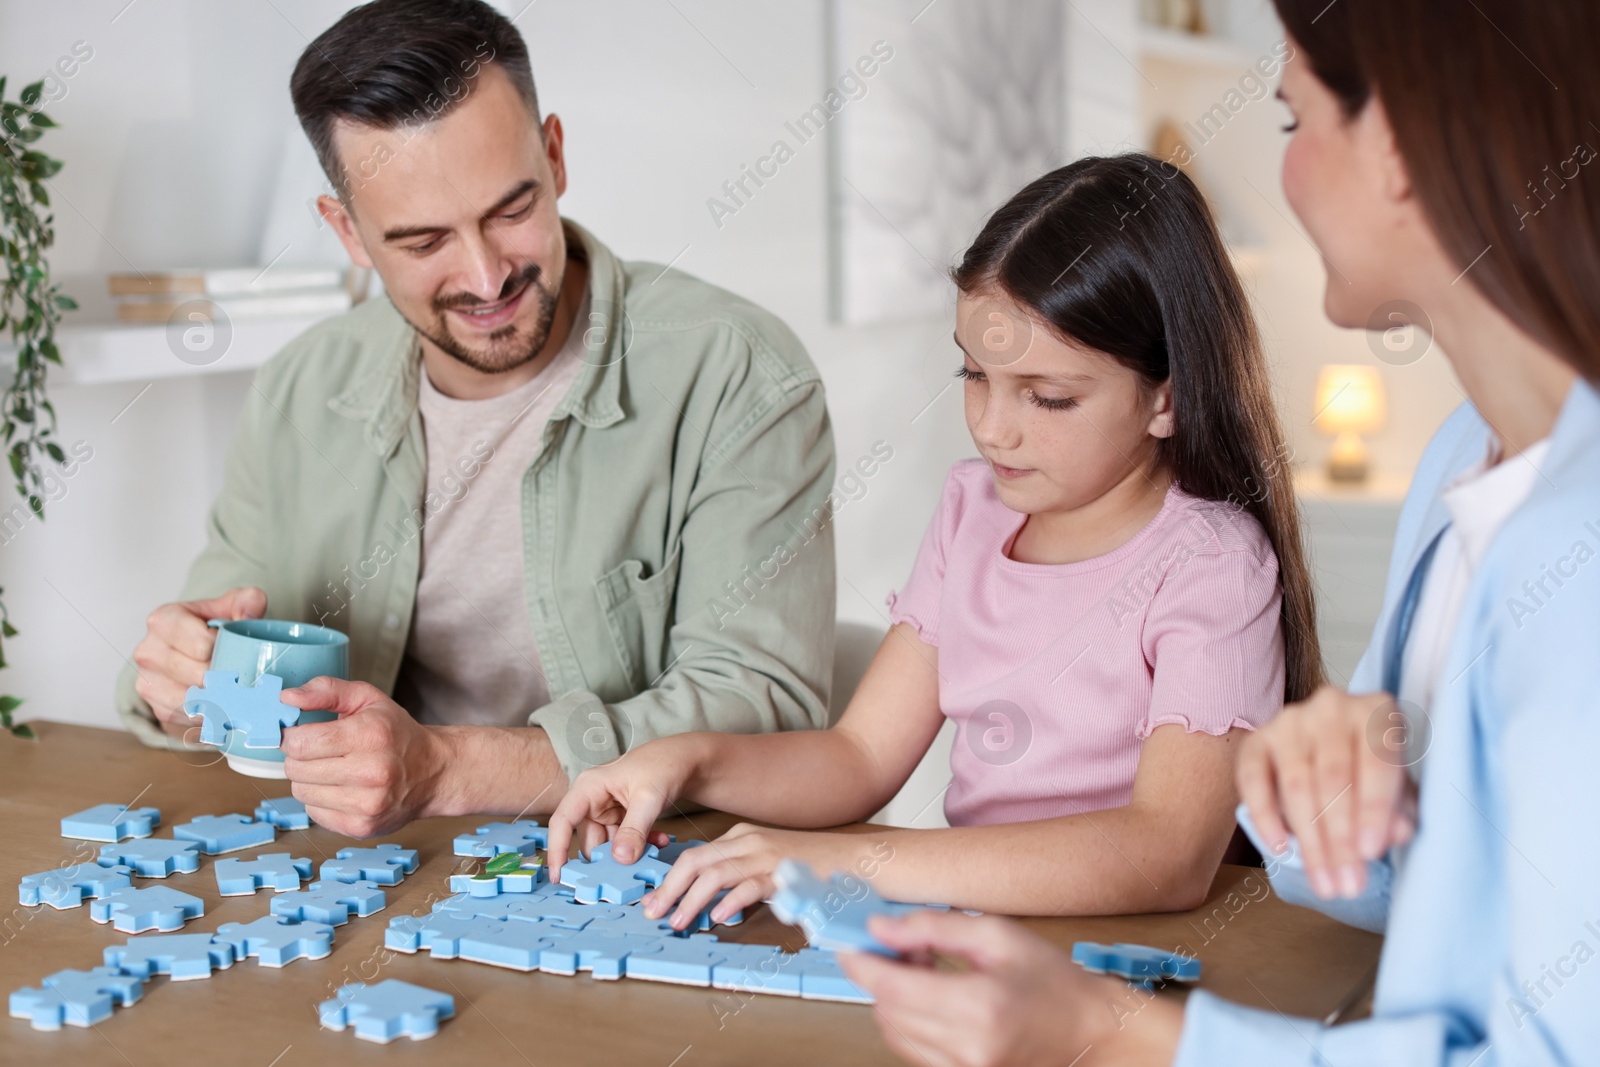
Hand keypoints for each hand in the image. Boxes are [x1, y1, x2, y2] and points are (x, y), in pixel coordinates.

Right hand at [131, 586, 266, 738]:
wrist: (190, 653)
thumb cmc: (211, 629)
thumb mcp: (230, 606)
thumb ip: (246, 601)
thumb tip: (250, 610)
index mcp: (163, 621)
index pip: (203, 644)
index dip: (226, 650)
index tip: (236, 649)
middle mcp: (148, 652)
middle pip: (200, 675)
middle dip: (227, 677)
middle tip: (245, 676)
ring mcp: (148, 683)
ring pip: (194, 700)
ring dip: (221, 700)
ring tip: (238, 692)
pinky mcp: (157, 708)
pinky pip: (190, 718)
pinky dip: (212, 715)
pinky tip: (225, 706)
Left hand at [279, 677, 447, 837]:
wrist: (434, 772)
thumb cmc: (398, 733)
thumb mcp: (367, 699)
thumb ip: (326, 690)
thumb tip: (287, 698)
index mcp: (369, 735)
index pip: (300, 743)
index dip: (291, 737)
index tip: (299, 734)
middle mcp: (370, 772)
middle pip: (296, 769)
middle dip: (300, 757)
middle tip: (321, 751)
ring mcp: (366, 804)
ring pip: (301, 793)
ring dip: (310, 780)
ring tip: (334, 770)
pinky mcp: (361, 827)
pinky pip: (314, 813)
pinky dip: (321, 800)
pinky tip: (343, 790)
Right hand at [545, 739, 701, 885]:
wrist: (687, 758)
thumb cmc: (664, 764)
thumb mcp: (649, 798)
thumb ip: (634, 830)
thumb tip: (620, 859)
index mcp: (589, 787)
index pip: (563, 821)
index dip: (557, 850)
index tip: (558, 877)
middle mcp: (593, 800)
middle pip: (588, 840)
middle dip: (607, 859)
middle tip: (627, 872)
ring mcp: (608, 810)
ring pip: (609, 845)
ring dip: (630, 853)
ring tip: (654, 850)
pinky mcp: (623, 818)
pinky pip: (625, 841)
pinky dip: (641, 846)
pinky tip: (660, 841)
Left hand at [642, 825, 865, 931]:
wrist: (854, 858)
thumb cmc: (811, 866)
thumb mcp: (767, 863)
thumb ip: (740, 876)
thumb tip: (711, 903)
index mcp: (741, 837)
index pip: (694, 856)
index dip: (670, 880)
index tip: (656, 902)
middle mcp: (748, 841)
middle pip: (695, 861)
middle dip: (669, 888)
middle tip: (653, 913)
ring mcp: (766, 855)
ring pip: (714, 873)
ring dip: (691, 899)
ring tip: (678, 921)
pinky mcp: (784, 872)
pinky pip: (749, 886)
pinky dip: (731, 901)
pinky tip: (720, 917)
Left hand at [839, 911, 1181, 1066]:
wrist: (1092, 1032)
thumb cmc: (1054, 982)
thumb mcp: (997, 935)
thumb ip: (934, 928)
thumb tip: (880, 927)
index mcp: (978, 1007)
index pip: (892, 988)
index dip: (861, 962)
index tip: (848, 942)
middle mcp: (966, 1048)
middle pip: (886, 1011)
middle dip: (880, 974)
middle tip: (901, 944)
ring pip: (893, 1033)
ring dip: (893, 998)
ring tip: (924, 968)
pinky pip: (912, 1050)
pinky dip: (909, 1020)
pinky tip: (933, 995)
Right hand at [1236, 685, 1418, 899]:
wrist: (1327, 748)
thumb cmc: (1370, 771)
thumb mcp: (1397, 789)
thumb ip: (1400, 809)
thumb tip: (1393, 832)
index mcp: (1376, 712)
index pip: (1376, 762)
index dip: (1374, 809)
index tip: (1371, 853)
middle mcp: (1332, 707)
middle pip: (1334, 778)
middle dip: (1340, 838)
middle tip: (1347, 884)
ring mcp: (1289, 721)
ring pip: (1297, 784)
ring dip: (1310, 840)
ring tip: (1324, 882)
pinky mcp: (1256, 740)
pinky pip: (1254, 780)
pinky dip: (1266, 817)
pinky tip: (1280, 848)